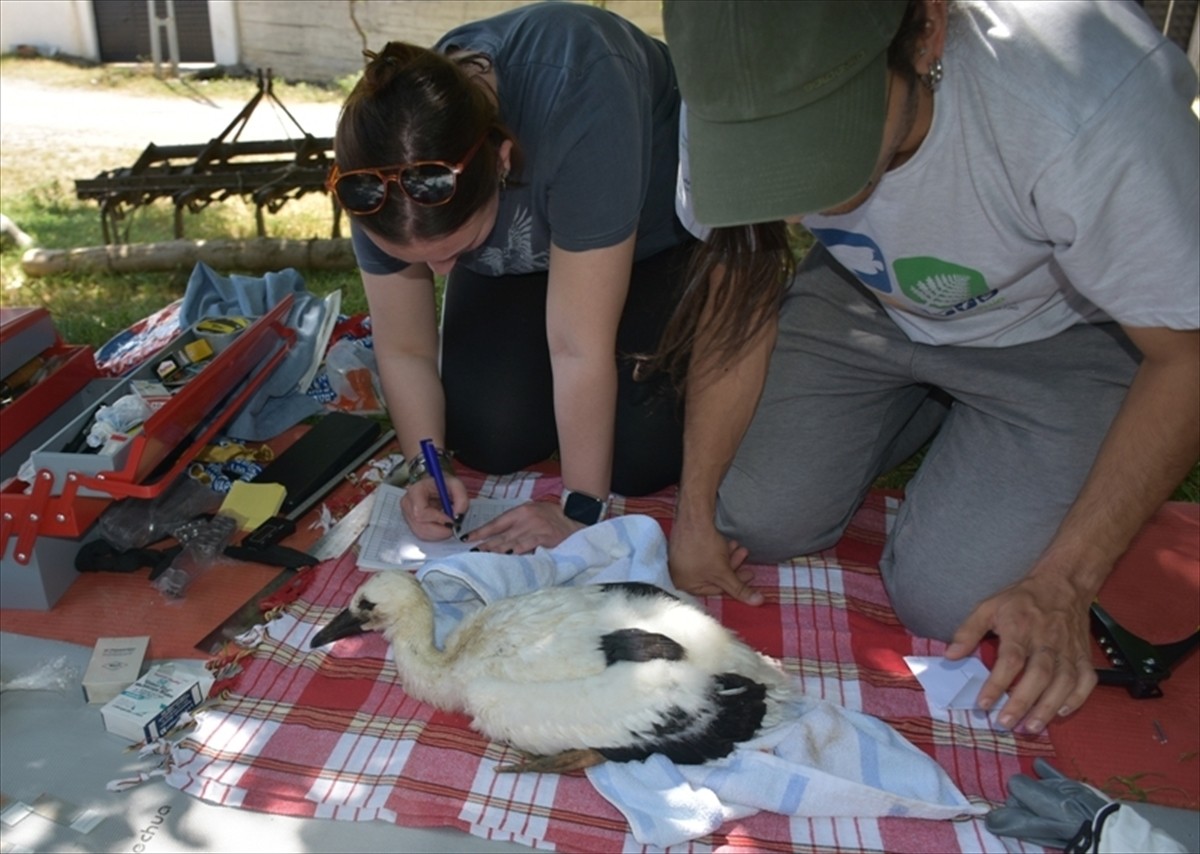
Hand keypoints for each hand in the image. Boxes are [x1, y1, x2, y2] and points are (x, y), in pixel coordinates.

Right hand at [399, 474, 468, 541]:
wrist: (435, 486)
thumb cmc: (443, 484)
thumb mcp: (456, 485)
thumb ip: (461, 498)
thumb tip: (458, 515)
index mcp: (415, 491)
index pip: (420, 512)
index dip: (438, 519)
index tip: (451, 519)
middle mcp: (408, 504)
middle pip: (420, 526)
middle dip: (440, 530)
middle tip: (452, 526)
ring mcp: (407, 514)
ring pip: (421, 533)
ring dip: (438, 534)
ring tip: (448, 525)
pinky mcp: (411, 523)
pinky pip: (422, 535)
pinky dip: (435, 535)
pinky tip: (442, 527)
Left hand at [461, 501, 580, 553]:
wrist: (576, 518)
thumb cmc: (553, 517)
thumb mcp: (533, 514)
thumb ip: (517, 523)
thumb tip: (497, 537)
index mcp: (521, 511)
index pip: (496, 523)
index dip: (481, 531)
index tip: (467, 539)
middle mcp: (525, 518)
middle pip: (500, 535)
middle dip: (485, 545)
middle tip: (471, 553)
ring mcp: (534, 528)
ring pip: (510, 542)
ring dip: (495, 551)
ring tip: (482, 558)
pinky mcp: (544, 537)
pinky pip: (526, 546)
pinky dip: (515, 552)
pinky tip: (505, 557)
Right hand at [668, 516, 761, 604]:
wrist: (693, 518)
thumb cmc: (703, 548)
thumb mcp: (724, 573)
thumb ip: (739, 589)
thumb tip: (757, 602)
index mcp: (685, 585)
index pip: (716, 590)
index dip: (735, 583)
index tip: (749, 574)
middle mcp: (681, 575)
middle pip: (714, 577)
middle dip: (732, 567)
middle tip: (745, 558)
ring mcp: (682, 560)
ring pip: (712, 564)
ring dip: (728, 557)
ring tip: (740, 548)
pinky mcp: (686, 546)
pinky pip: (706, 553)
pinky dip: (719, 550)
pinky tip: (729, 543)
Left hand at [945, 573, 1096, 733]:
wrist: (1063, 584)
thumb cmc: (1023, 599)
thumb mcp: (989, 607)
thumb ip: (968, 631)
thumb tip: (950, 655)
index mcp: (1021, 628)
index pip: (1010, 660)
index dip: (997, 683)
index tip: (983, 704)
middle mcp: (1047, 641)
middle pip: (1039, 675)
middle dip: (1023, 702)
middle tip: (1006, 723)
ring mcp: (1068, 649)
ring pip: (1063, 682)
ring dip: (1048, 707)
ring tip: (1031, 727)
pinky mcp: (1083, 655)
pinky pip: (1085, 680)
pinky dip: (1077, 698)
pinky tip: (1062, 712)